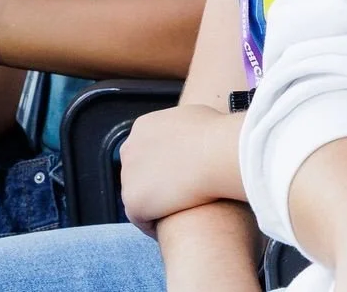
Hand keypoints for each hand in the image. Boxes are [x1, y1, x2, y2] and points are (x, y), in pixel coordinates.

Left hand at [121, 102, 244, 231]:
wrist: (218, 154)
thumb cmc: (217, 136)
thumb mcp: (197, 117)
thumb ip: (183, 129)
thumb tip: (192, 135)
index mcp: (143, 127)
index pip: (146, 150)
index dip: (164, 165)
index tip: (181, 176)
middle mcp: (130, 149)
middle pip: (139, 174)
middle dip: (157, 185)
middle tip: (181, 197)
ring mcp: (128, 177)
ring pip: (140, 197)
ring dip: (158, 206)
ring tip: (181, 216)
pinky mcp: (133, 203)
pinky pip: (142, 220)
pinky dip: (157, 224)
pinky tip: (176, 228)